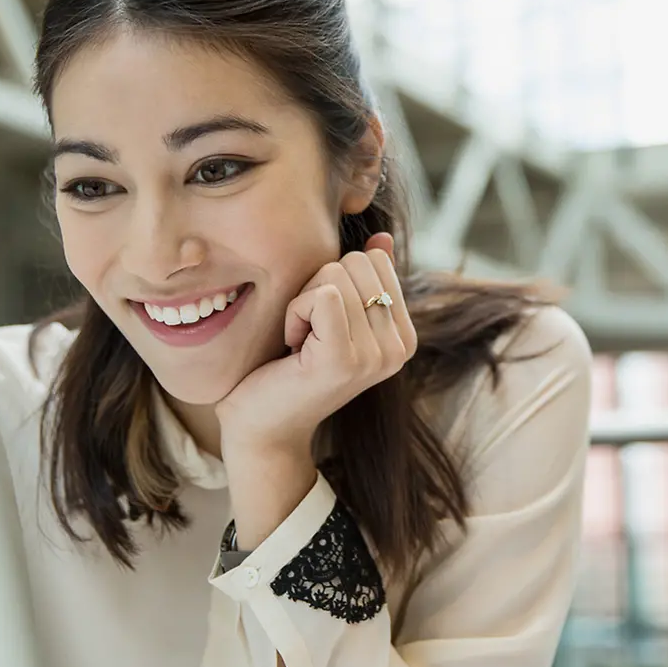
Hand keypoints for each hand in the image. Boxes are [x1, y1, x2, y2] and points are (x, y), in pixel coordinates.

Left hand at [216, 232, 416, 459]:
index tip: (323, 323)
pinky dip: (295, 312)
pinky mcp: (343, 359)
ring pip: (336, 275)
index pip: (376, 260)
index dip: (336, 280)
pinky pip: (321, 295)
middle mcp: (399, 349)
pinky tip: (292, 346)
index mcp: (404, 336)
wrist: (263, 427)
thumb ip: (364, 281)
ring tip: (301, 342)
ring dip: (303, 302)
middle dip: (319, 287)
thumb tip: (382, 239)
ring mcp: (375, 356)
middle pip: (357, 263)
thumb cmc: (291, 368)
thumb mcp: (334, 317)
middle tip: (309, 333)